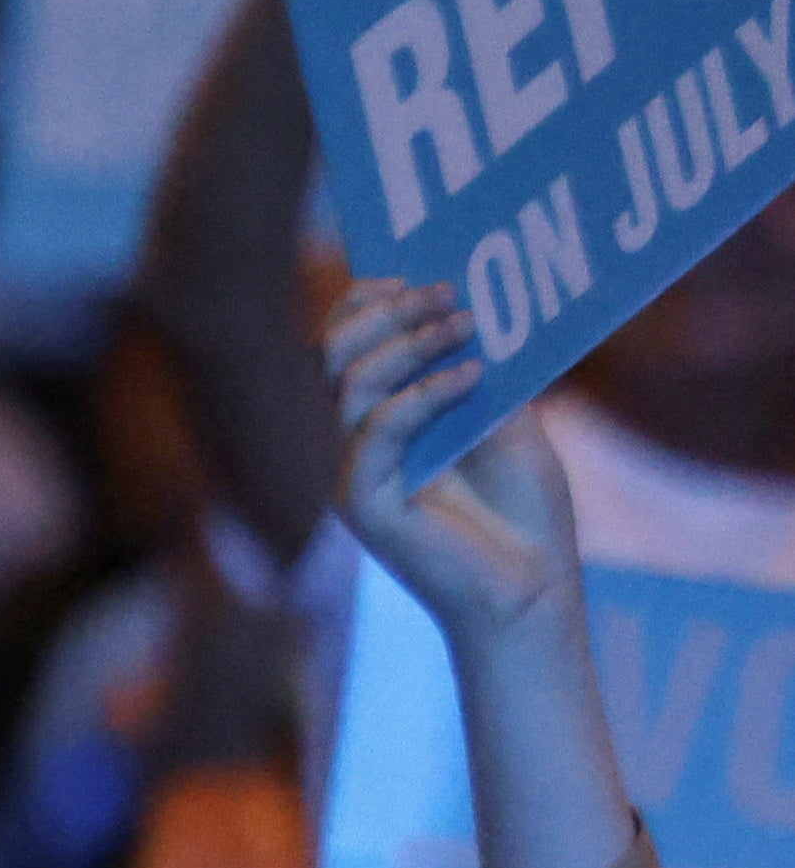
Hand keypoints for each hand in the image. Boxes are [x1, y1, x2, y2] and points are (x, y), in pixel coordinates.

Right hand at [326, 276, 581, 649]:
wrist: (531, 593)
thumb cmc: (525, 517)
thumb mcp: (511, 423)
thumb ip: (482, 373)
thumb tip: (473, 305)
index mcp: (384, 424)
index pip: (347, 347)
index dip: (370, 303)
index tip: (423, 274)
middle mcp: (359, 445)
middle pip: (335, 353)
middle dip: (385, 311)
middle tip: (446, 292)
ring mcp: (357, 474)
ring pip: (351, 383)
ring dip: (408, 342)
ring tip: (466, 326)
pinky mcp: (366, 504)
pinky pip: (378, 431)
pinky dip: (423, 395)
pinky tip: (472, 376)